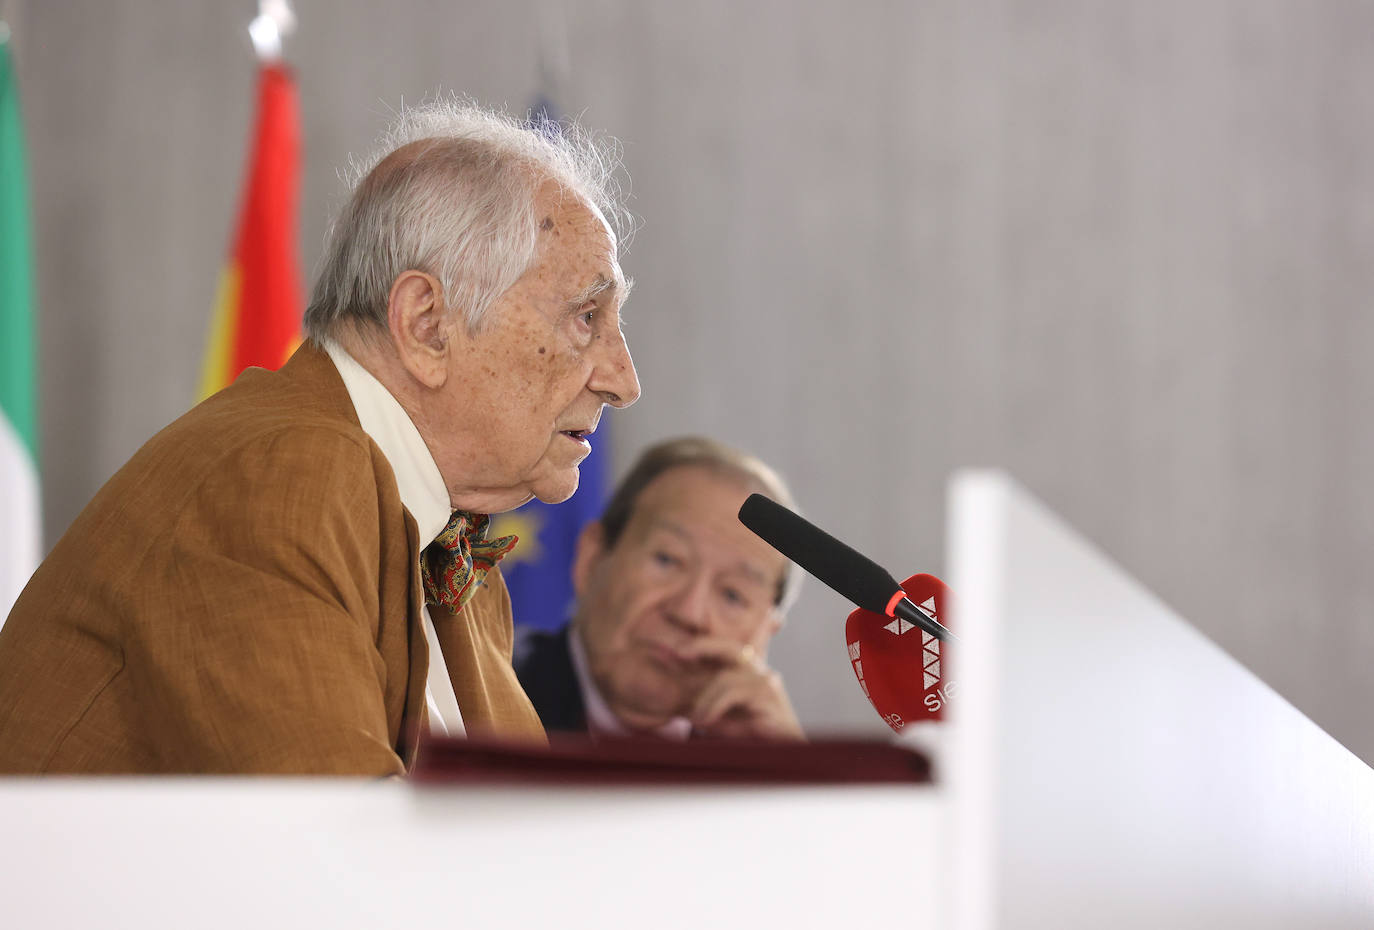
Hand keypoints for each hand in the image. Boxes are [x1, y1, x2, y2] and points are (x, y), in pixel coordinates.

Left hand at [677, 637, 804, 740]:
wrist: (784, 754)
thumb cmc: (754, 738)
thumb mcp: (724, 719)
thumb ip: (709, 706)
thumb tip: (683, 705)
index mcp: (750, 673)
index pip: (726, 649)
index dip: (703, 645)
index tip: (678, 651)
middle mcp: (760, 671)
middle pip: (730, 647)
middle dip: (703, 645)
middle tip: (679, 652)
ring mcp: (766, 680)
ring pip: (725, 678)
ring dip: (704, 700)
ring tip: (695, 720)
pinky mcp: (768, 693)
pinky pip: (733, 692)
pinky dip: (715, 706)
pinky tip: (706, 721)